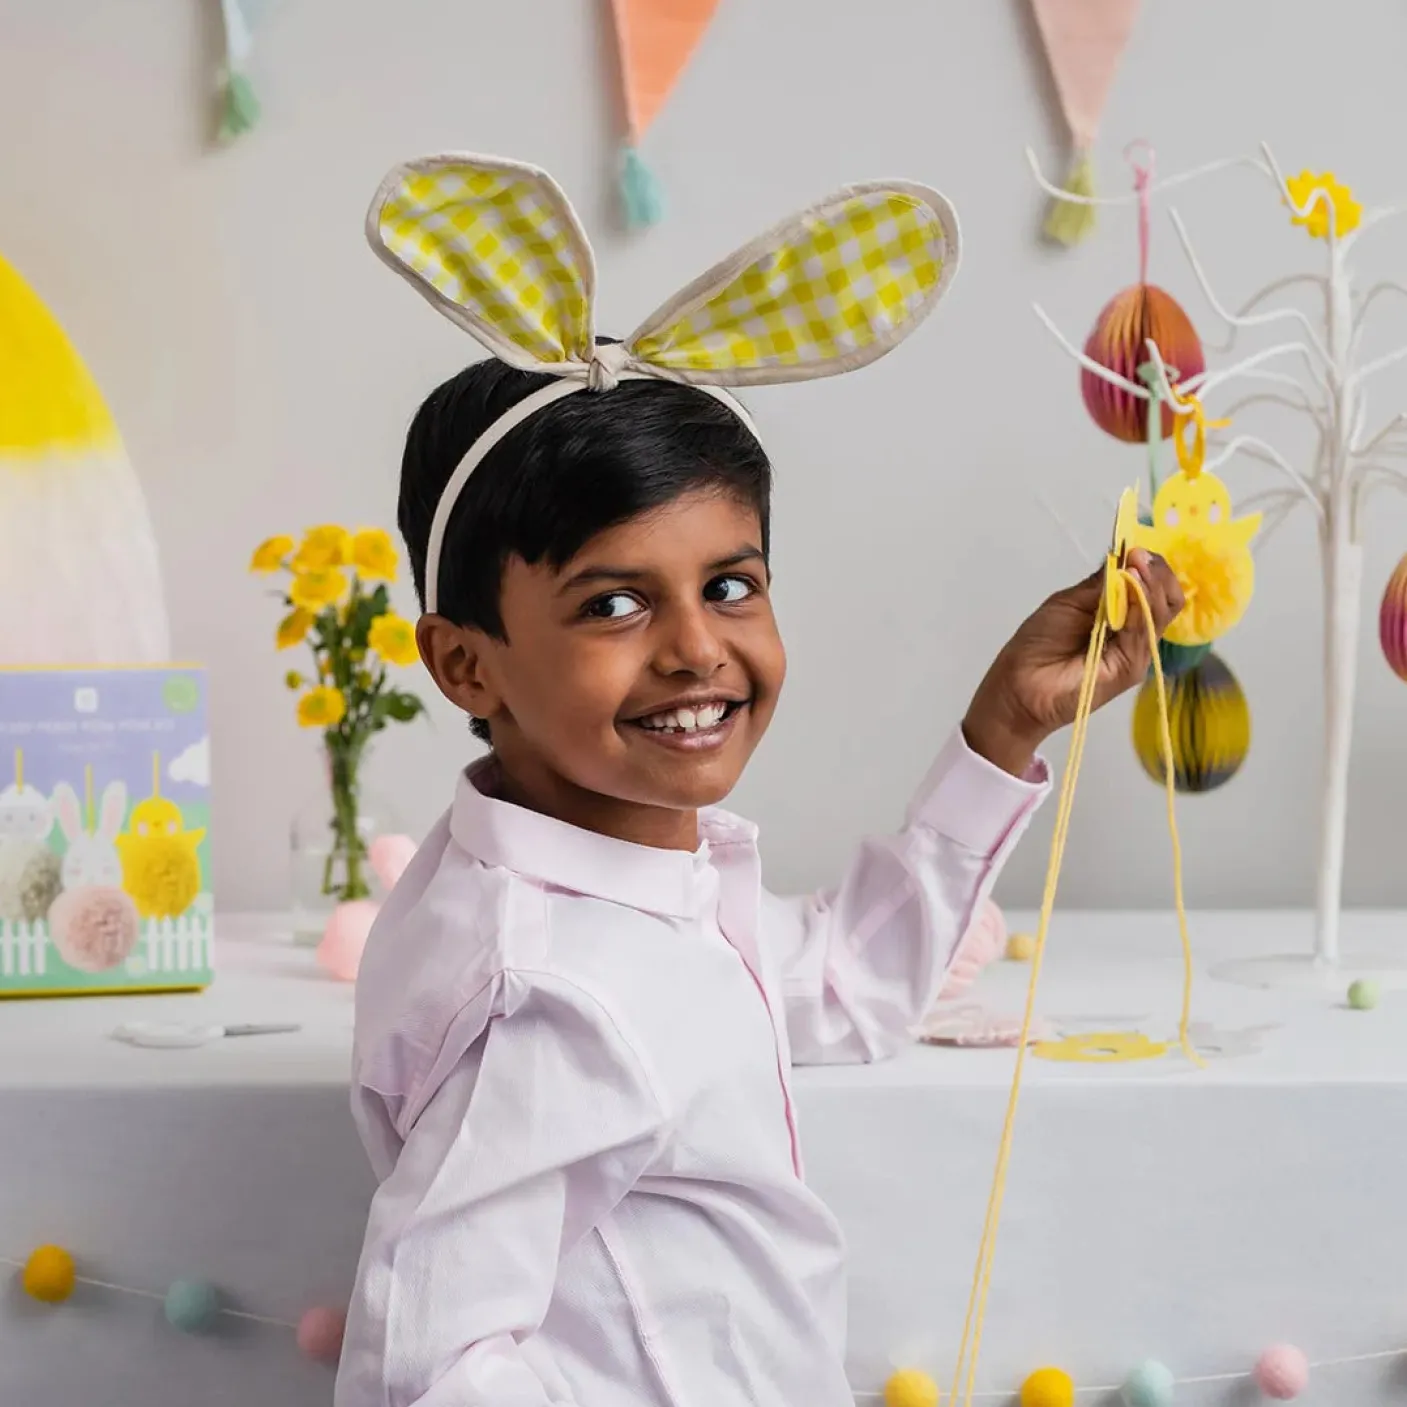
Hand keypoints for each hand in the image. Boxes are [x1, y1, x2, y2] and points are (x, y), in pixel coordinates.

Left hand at [962, 550, 1184, 776]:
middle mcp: (1134, 632)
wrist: (1018, 685)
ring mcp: (1135, 651)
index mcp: (1122, 614)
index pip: (1154, 588)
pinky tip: (1131, 588)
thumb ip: (1101, 584)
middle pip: (1167, 599)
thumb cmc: (1039, 642)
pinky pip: (1143, 633)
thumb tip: (1128, 556)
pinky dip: (1139, 607)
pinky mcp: (1130, 668)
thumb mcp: (1070, 602)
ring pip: (1160, 613)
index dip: (1150, 566)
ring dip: (1151, 585)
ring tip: (1136, 567)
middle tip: (1139, 557)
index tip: (1135, 549)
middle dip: (1157, 572)